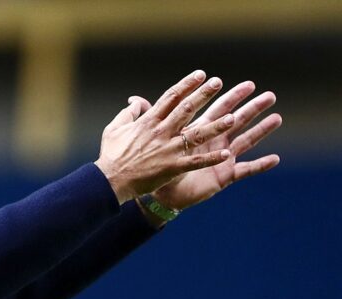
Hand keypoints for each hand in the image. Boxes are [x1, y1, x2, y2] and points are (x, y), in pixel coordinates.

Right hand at [94, 70, 234, 203]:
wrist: (110, 181)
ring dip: (215, 126)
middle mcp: (160, 132)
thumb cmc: (111, 155)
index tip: (200, 74)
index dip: (187, 84)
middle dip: (203, 95)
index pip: (171, 97)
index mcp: (148, 121)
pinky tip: (225, 154)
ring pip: (195, 135)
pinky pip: (194, 162)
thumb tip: (135, 101)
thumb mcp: (114, 128)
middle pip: (186, 109)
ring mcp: (167, 150)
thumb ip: (128, 113)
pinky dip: (210, 159)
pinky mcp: (171, 168)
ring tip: (232, 118)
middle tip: (218, 82)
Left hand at [152, 81, 282, 210]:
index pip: (216, 109)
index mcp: (197, 131)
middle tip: (269, 95)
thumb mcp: (149, 139)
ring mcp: (219, 159)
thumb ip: (145, 118)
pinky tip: (275, 159)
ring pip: (245, 141)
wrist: (157, 193)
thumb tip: (133, 99)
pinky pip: (245, 171)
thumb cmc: (152, 165)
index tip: (246, 84)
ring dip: (261, 130)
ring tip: (278, 118)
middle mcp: (212, 142)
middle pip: (236, 120)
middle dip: (252, 108)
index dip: (229, 96)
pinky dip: (260, 165)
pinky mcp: (223, 176)